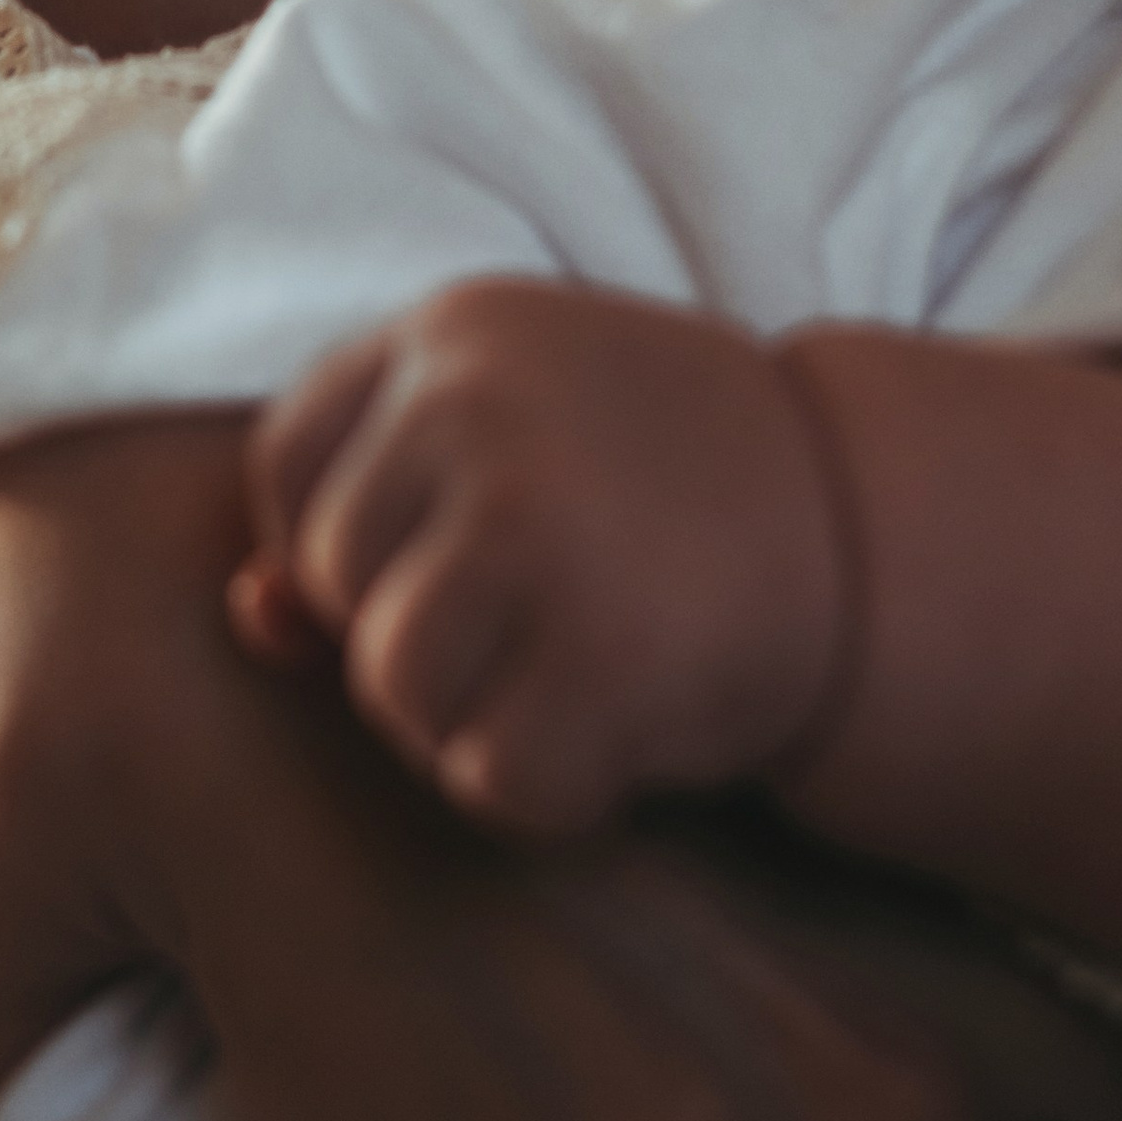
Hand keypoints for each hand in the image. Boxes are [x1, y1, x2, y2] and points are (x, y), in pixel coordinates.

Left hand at [237, 277, 851, 835]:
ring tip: (583, 667)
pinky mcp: (598, 653)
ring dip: (472, 717)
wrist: (874, 534)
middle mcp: (477, 406)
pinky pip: (490, 778)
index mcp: (455, 330)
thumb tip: (246, 617)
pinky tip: (631, 728)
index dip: (344, 547)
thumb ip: (378, 512)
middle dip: (415, 631)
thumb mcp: (521, 450)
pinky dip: (553, 790)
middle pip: (331, 580)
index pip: (288, 463)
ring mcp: (534, 525)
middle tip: (554, 613)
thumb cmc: (671, 494)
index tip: (452, 563)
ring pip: (392, 686)